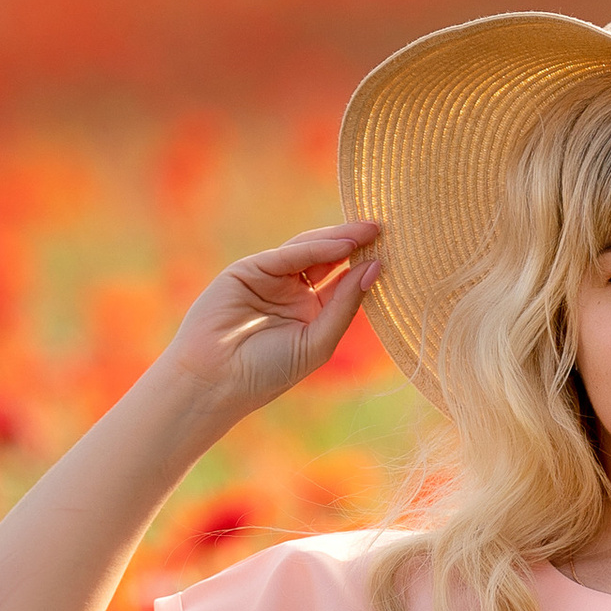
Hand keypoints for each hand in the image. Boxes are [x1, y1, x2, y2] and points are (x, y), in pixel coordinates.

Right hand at [161, 221, 382, 423]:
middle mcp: (292, 293)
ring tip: (369, 231)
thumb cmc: (267, 372)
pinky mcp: (250, 270)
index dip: (366, 268)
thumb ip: (345, 305)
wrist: (216, 381)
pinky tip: (342, 246)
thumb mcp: (318, 341)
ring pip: (310, 252)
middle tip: (385, 230)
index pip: (344, 283)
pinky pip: (288, 255)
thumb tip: (375, 268)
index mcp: (311, 314)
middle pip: (329, 261)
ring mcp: (271, 279)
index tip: (394, 254)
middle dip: (355, 245)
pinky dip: (316, 248)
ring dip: (339, 239)